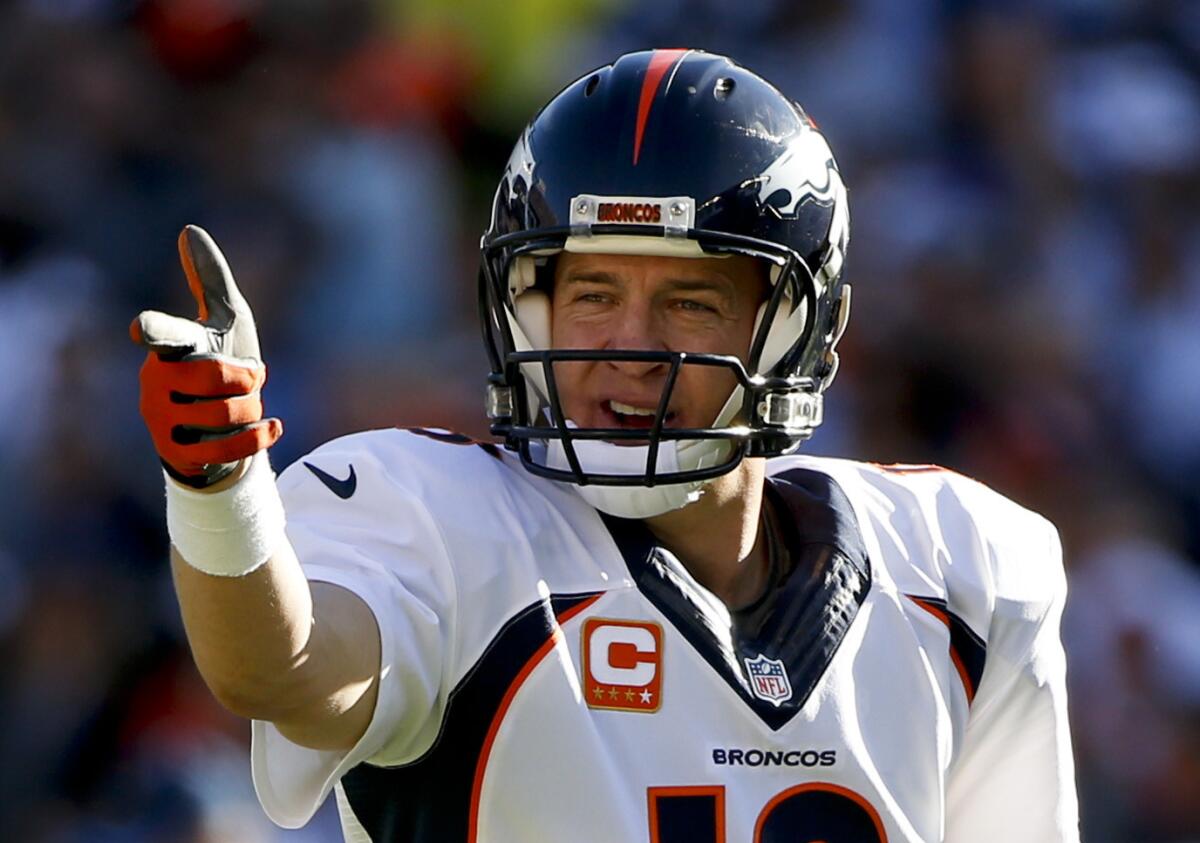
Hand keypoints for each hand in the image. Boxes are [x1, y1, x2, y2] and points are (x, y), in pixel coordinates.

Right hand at [131, 225, 281, 487]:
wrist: (221, 424)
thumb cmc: (222, 359)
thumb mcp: (226, 318)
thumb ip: (210, 279)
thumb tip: (188, 230)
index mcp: (171, 345)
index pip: (162, 333)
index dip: (155, 329)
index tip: (140, 327)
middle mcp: (156, 380)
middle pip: (217, 376)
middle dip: (247, 380)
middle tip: (248, 380)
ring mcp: (161, 418)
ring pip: (227, 415)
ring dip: (252, 409)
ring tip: (242, 406)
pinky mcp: (176, 452)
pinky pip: (231, 448)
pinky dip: (261, 436)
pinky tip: (272, 427)